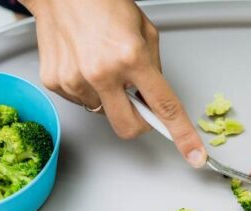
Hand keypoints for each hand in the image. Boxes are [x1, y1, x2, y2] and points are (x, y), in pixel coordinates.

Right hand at [21, 0, 206, 166]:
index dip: (183, 135)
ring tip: (101, 65)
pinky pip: (81, 102)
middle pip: (129, 127)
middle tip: (137, 100)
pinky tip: (83, 64)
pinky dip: (87, 90)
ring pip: (103, 113)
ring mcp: (75, 80)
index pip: (165, 107)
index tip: (195, 155)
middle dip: (139, 121)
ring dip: (108, 98)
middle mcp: (102, 72)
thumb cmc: (101, 3)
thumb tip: (154, 99)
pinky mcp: (55, 83)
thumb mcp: (144, 31)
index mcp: (131, 57)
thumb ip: (153, 69)